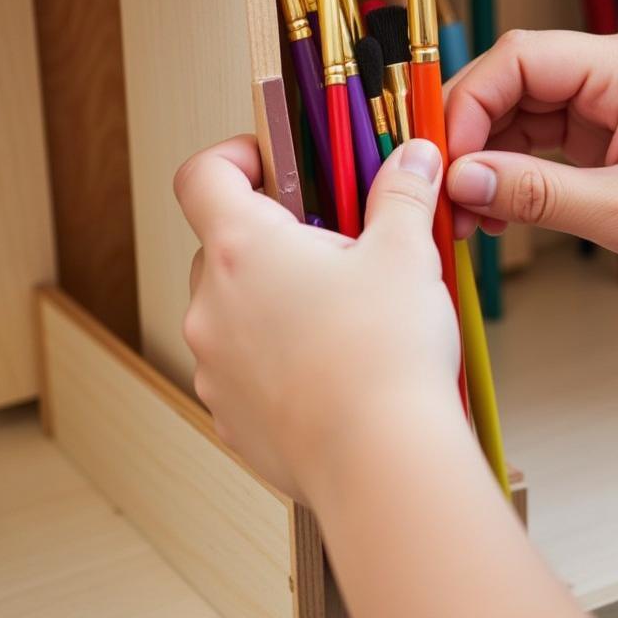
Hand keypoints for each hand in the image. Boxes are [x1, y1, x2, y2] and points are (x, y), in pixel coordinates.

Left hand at [174, 135, 460, 498]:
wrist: (380, 460)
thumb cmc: (385, 353)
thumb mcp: (406, 252)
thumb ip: (403, 194)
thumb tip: (413, 158)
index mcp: (242, 249)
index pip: (204, 175)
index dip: (236, 157)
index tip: (274, 163)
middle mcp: (211, 306)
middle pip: (224, 247)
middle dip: (276, 240)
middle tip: (337, 251)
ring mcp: (214, 366)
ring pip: (236, 311)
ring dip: (277, 302)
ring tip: (344, 319)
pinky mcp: (230, 415)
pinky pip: (245, 369)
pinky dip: (279, 359)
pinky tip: (332, 370)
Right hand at [446, 27, 617, 284]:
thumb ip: (536, 195)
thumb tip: (460, 181)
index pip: (521, 59)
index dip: (467, 105)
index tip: (443, 164)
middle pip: (519, 80)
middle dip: (475, 137)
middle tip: (449, 199)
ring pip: (532, 109)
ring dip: (497, 157)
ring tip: (476, 217)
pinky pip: (557, 132)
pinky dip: (527, 167)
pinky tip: (509, 207)